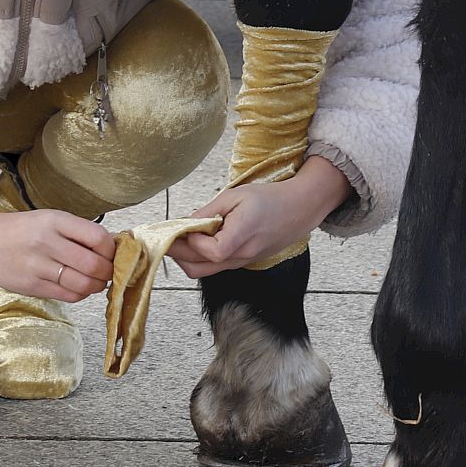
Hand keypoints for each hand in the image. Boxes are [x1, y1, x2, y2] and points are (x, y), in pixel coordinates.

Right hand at [0, 201, 114, 301]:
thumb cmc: (22, 230)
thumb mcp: (49, 219)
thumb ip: (78, 232)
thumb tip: (113, 247)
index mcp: (54, 221)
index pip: (97, 238)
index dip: (112, 250)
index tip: (114, 253)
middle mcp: (46, 242)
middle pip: (94, 265)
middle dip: (108, 272)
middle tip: (109, 272)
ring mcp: (38, 266)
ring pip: (83, 284)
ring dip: (97, 286)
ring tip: (96, 281)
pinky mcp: (32, 286)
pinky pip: (67, 295)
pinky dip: (80, 294)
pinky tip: (79, 287)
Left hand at [165, 157, 349, 278]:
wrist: (299, 209)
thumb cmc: (269, 198)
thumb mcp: (236, 195)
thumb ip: (208, 211)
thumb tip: (184, 223)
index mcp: (243, 235)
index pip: (211, 251)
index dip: (193, 241)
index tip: (186, 227)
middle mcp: (242, 255)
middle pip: (199, 269)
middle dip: (178, 254)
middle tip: (167, 236)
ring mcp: (242, 262)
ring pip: (204, 271)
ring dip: (187, 257)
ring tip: (180, 237)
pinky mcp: (242, 262)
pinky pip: (215, 266)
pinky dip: (201, 257)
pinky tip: (198, 239)